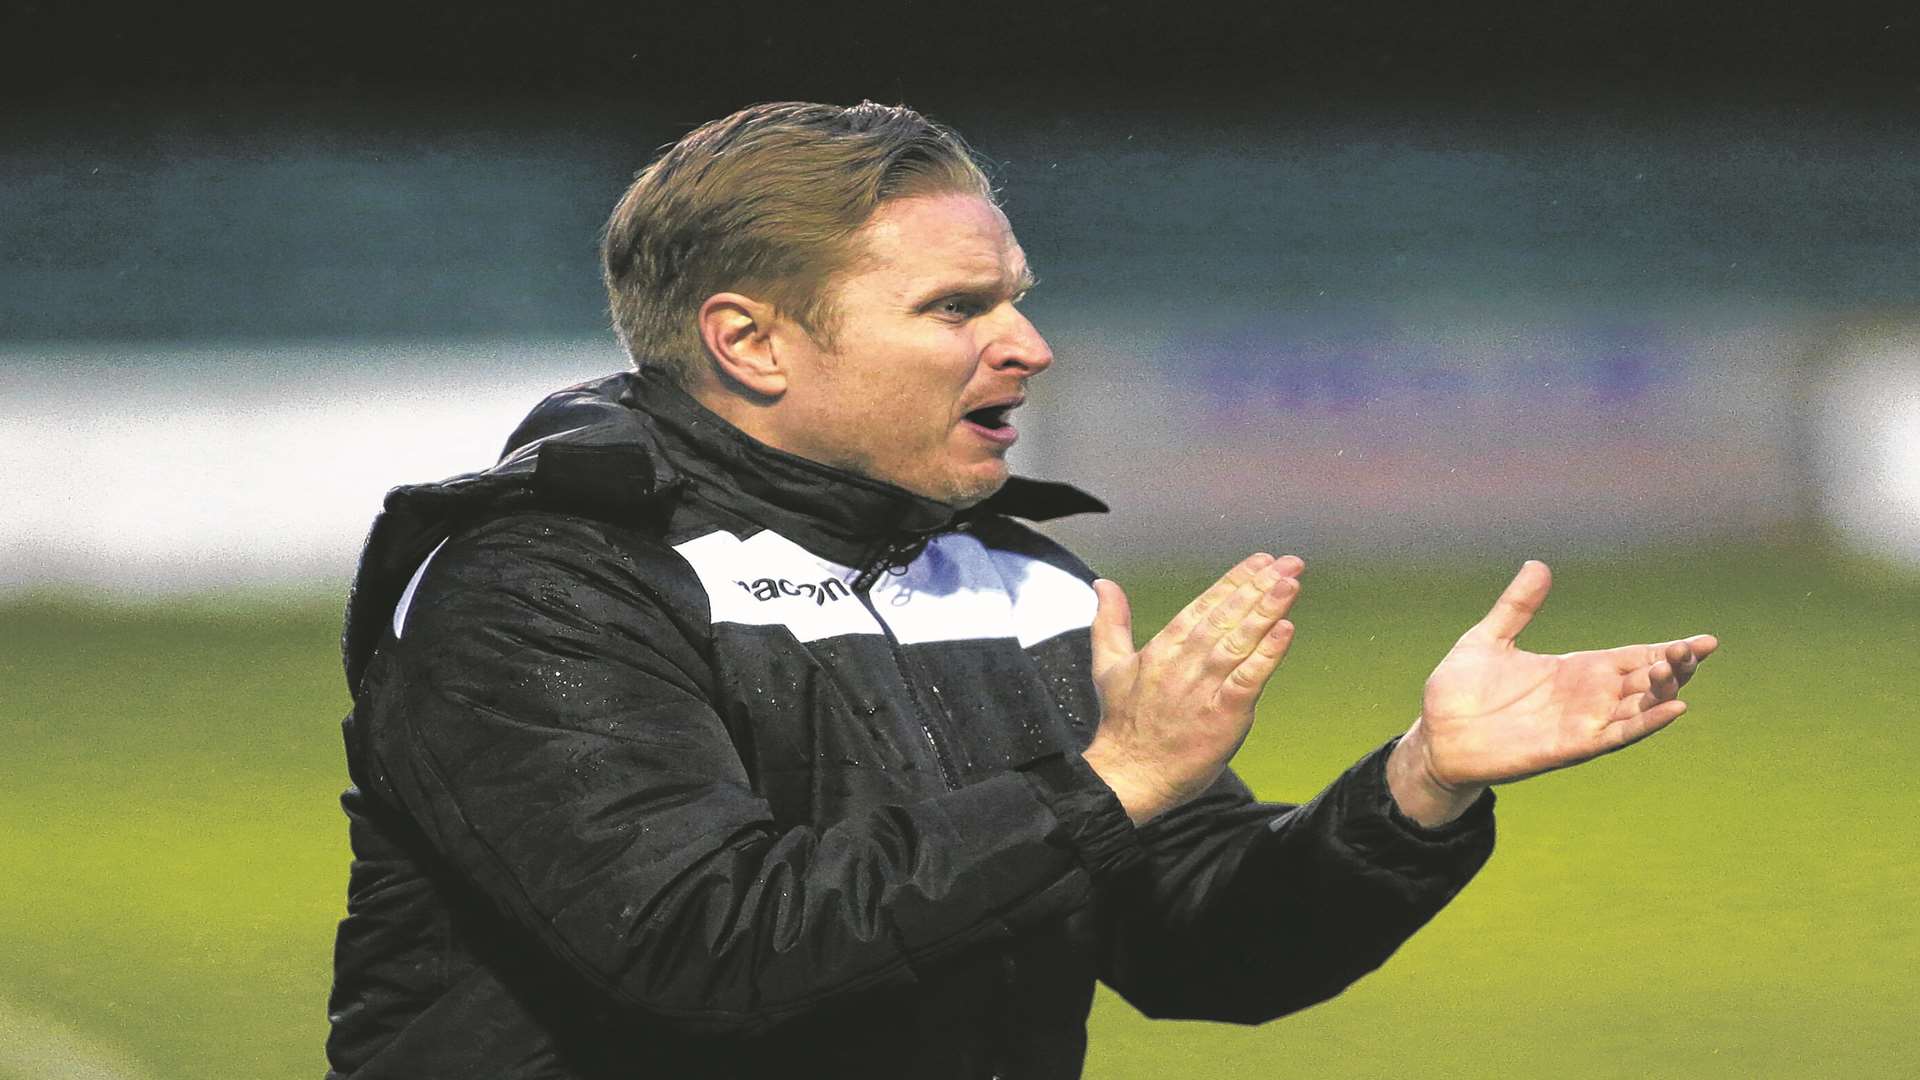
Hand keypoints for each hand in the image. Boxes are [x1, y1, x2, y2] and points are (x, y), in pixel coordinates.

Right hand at [1082, 553, 1303, 824]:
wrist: (1128, 775)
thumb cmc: (1122, 725)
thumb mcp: (1108, 665)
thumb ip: (1110, 621)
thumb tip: (1103, 584)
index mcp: (1162, 648)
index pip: (1204, 605)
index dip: (1235, 581)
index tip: (1262, 561)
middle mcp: (1185, 662)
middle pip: (1227, 616)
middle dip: (1259, 587)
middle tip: (1289, 563)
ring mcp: (1204, 688)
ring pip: (1240, 641)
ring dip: (1267, 610)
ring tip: (1291, 584)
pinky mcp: (1222, 715)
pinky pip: (1248, 679)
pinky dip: (1267, 655)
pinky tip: (1286, 631)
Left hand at [1388, 561, 1718, 826]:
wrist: (1435, 734)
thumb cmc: (1460, 691)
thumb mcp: (1489, 638)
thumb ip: (1516, 606)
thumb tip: (1538, 564)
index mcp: (1573, 670)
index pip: (1633, 658)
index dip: (1668, 649)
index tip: (1706, 640)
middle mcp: (1585, 698)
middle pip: (1646, 681)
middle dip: (1675, 666)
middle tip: (1696, 649)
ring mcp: (1580, 723)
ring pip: (1639, 707)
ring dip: (1664, 691)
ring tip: (1680, 667)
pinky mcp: (1569, 747)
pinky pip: (1616, 735)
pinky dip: (1646, 723)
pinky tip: (1673, 709)